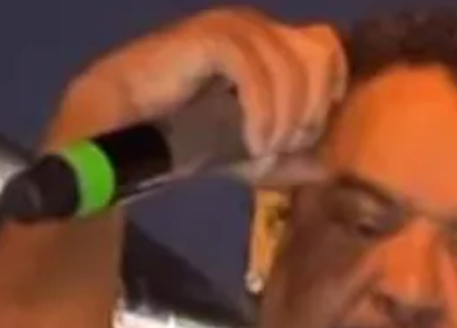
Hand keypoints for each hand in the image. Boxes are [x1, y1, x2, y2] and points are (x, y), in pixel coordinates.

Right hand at [47, 7, 345, 180]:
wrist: (127, 129)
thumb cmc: (187, 139)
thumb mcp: (248, 157)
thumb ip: (288, 161)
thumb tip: (328, 170)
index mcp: (271, 47)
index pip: (326, 49)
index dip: (329, 90)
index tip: (310, 133)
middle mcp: (257, 29)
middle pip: (316, 56)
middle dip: (309, 109)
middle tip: (283, 147)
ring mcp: (233, 28)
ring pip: (289, 65)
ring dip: (284, 116)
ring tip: (262, 149)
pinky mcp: (210, 38)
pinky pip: (255, 68)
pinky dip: (261, 110)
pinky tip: (252, 142)